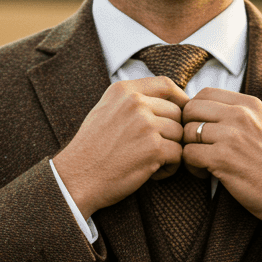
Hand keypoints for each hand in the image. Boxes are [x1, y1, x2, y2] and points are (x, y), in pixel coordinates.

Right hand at [53, 78, 187, 217]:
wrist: (77, 177)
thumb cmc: (91, 150)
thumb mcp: (105, 110)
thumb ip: (131, 101)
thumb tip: (164, 101)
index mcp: (124, 90)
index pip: (166, 84)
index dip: (180, 98)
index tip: (183, 113)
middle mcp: (135, 102)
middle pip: (176, 112)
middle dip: (172, 133)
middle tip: (156, 150)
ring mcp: (146, 125)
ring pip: (179, 134)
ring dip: (171, 151)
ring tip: (152, 163)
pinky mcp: (153, 148)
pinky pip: (178, 155)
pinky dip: (170, 168)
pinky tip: (153, 173)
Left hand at [181, 89, 261, 229]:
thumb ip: (238, 115)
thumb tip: (205, 110)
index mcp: (250, 104)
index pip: (205, 93)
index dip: (195, 110)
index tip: (199, 128)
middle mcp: (241, 114)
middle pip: (191, 109)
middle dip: (186, 127)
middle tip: (196, 145)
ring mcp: (232, 135)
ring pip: (187, 132)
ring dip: (188, 149)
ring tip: (202, 162)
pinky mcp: (222, 158)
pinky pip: (188, 154)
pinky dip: (191, 166)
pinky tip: (204, 173)